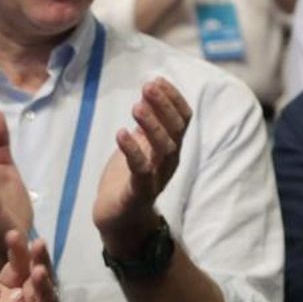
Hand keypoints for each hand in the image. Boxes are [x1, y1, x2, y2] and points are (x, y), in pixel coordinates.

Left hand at [94, 79, 191, 255]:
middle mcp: (170, 161)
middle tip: (148, 86)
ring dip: (152, 125)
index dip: (174, 99)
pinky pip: (141, 170)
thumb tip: (148, 97)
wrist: (119, 221)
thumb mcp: (139, 148)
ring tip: (137, 105)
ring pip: (165, 148)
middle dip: (164, 106)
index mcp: (171, 148)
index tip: (158, 80)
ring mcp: (157, 177)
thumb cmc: (128, 181)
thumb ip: (146, 128)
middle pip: (176, 130)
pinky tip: (121, 133)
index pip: (183, 119)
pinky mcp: (139, 192)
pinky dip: (133, 150)